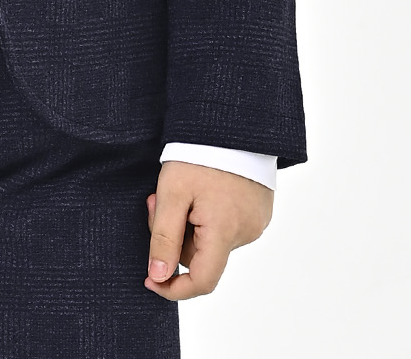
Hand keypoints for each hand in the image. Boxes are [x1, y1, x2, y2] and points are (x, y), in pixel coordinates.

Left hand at [144, 160, 272, 299]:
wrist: (231, 123)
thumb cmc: (199, 154)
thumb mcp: (172, 192)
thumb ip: (164, 237)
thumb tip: (158, 277)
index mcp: (225, 231)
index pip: (202, 281)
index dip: (174, 288)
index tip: (150, 280)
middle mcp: (246, 232)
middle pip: (202, 256)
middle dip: (176, 236)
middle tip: (158, 201)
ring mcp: (256, 222)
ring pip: (212, 241)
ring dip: (191, 224)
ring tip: (184, 189)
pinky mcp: (259, 211)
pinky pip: (227, 226)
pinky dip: (209, 216)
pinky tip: (203, 189)